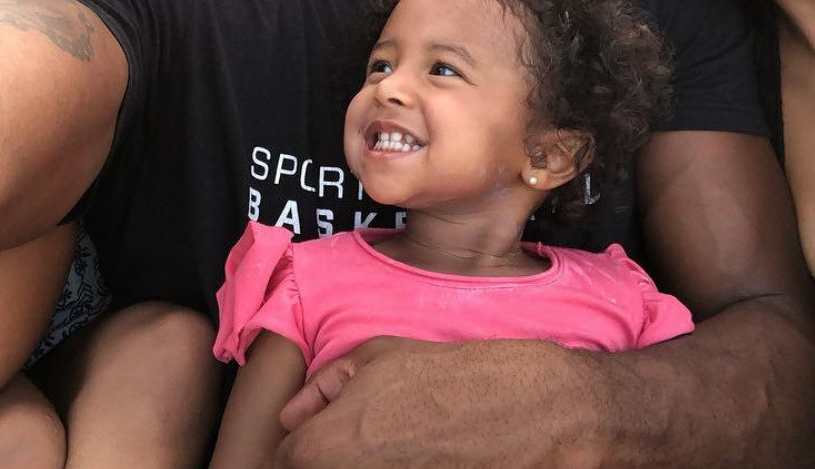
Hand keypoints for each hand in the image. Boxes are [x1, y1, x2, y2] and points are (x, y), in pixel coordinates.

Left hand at [269, 337, 596, 468]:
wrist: (530, 412)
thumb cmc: (452, 378)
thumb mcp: (379, 356)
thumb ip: (324, 386)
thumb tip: (290, 415)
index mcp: (328, 445)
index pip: (285, 462)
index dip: (301, 447)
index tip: (319, 437)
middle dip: (328, 459)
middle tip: (362, 442)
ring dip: (362, 466)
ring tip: (396, 448)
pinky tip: (418, 458)